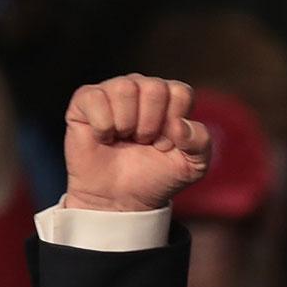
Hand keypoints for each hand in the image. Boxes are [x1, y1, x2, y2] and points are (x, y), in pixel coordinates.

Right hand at [62, 75, 210, 212]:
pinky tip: (104, 137)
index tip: (165, 145)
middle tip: (143, 142)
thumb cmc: (155, 176)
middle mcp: (142, 88)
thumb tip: (179, 124)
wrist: (119, 199)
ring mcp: (113, 91)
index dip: (174, 124)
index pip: (181, 93)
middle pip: (154, 88)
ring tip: (123, 139)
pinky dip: (102, 125)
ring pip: (125, 87)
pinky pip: (95, 98)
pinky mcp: (86, 100)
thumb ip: (200, 142)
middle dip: (150, 124)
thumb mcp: (192, 166)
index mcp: (171, 98)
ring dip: (126, 124)